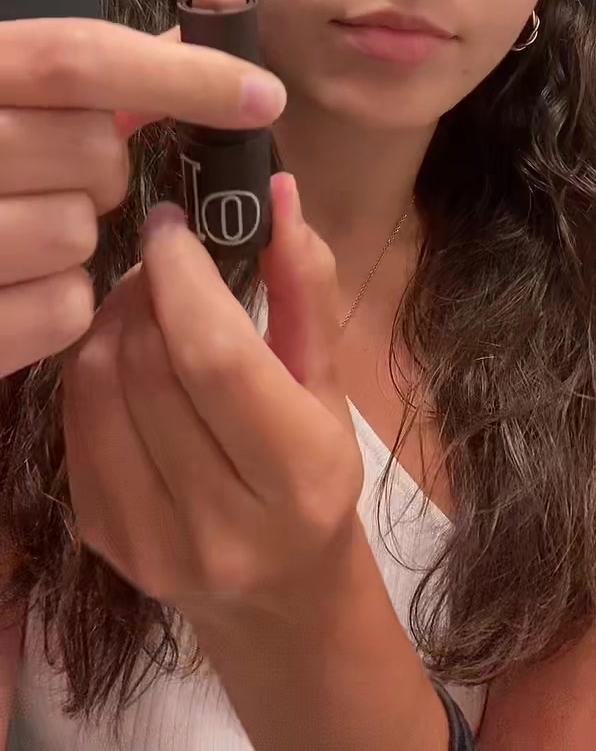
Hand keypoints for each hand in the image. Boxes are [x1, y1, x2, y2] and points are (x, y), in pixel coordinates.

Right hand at [0, 0, 285, 375]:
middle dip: (106, 168)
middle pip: (94, 150)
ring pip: (79, 232)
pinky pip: (63, 308)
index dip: (180, 74)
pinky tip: (15, 284)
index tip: (264, 96)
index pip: (75, 56)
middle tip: (63, 176)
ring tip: (24, 232)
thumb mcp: (12, 94)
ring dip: (77, 236)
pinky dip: (58, 302)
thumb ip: (104, 62)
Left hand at [61, 172, 363, 629]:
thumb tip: (278, 192)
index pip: (216, 359)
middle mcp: (222, 524)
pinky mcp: (103, 542)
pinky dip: (93, 367)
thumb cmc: (316, 474)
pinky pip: (76, 422)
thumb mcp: (327, 382)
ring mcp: (152, 542)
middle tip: (161, 256)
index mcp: (298, 477)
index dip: (183, 276)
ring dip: (112, 320)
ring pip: (100, 389)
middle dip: (146, 289)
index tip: (173, 223)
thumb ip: (306, 287)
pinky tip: (124, 352)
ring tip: (143, 298)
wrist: (279, 596)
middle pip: (149, 368)